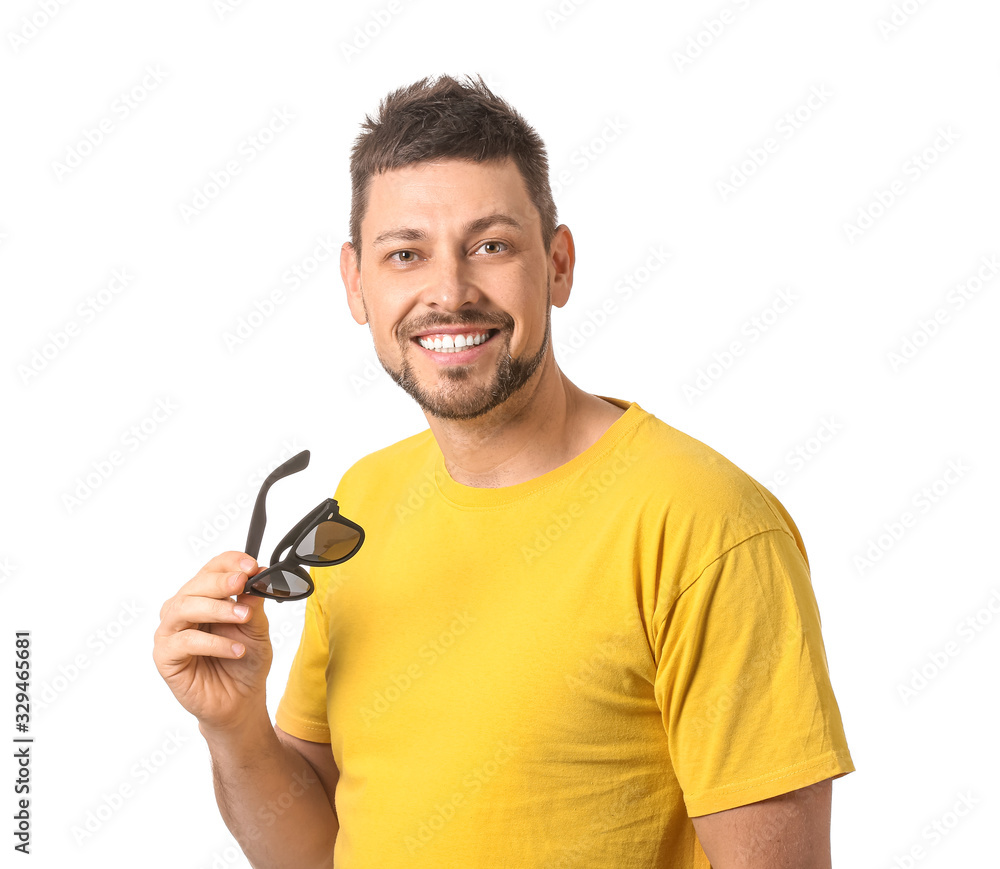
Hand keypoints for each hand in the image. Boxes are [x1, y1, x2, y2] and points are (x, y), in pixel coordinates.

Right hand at [153, 551, 273, 732]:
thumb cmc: (245, 662)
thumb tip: (256, 577)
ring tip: (243, 617)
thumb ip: (253, 603)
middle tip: (243, 583)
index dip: (230, 563)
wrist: (241, 700)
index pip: (211, 569)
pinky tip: (235, 650)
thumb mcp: (257, 628)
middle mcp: (183, 610)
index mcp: (204, 597)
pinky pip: (184, 642)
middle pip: (195, 585)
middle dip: (221, 582)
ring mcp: (170, 632)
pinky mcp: (165, 657)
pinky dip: (213, 643)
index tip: (251, 566)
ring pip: (184, 608)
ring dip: (217, 609)